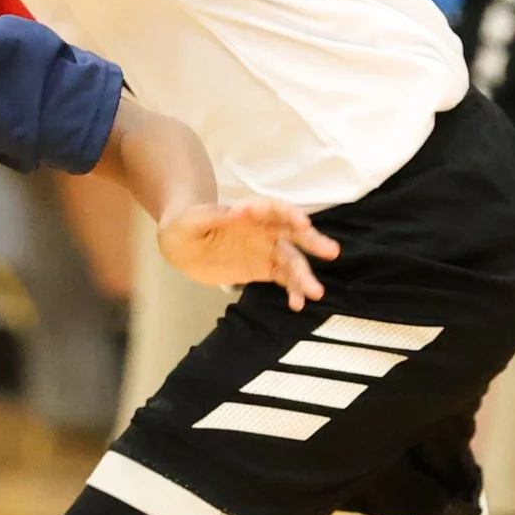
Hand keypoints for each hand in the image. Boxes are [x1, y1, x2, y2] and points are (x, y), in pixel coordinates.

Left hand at [157, 201, 340, 311]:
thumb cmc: (186, 225)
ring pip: (292, 261)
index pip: (272, 209)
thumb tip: (238, 212)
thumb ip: (215, 217)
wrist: (183, 245)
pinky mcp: (264, 269)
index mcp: (248, 212)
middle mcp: (264, 229)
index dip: (288, 214)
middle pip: (293, 234)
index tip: (303, 222)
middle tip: (331, 252)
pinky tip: (298, 304)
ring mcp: (267, 250)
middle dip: (311, 242)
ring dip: (304, 276)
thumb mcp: (193, 220)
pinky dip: (293, 291)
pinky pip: (284, 280)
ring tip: (316, 293)